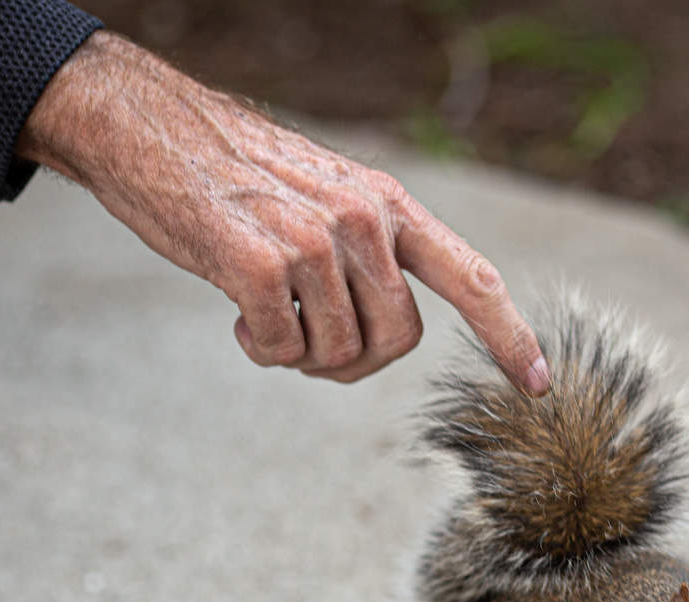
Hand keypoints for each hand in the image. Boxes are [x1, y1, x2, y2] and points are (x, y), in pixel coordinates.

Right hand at [15, 31, 549, 394]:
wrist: (150, 130)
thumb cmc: (236, 177)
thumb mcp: (325, 197)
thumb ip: (369, 253)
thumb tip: (383, 331)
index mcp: (388, 205)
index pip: (470, 277)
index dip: (509, 335)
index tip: (537, 384)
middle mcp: (363, 220)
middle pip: (397, 340)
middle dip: (356, 361)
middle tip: (307, 343)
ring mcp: (315, 241)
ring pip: (338, 354)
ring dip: (298, 355)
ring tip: (264, 315)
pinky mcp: (261, 265)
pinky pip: (282, 351)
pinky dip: (259, 349)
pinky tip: (236, 316)